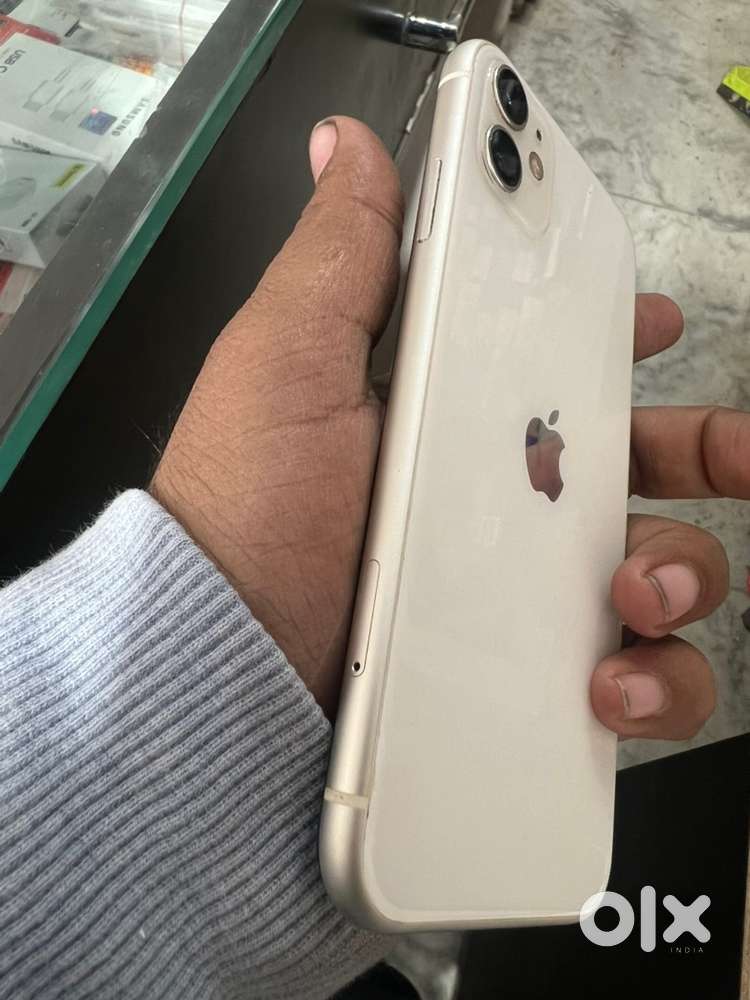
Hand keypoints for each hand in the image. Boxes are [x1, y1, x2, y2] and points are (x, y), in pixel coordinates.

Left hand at [152, 117, 743, 738]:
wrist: (224, 651)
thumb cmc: (252, 500)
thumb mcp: (288, 359)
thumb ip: (339, 257)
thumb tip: (345, 145)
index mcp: (458, 419)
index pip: (561, 367)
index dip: (619, 343)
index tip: (658, 325)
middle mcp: (499, 503)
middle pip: (639, 467)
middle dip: (705, 451)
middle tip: (735, 455)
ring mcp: (520, 593)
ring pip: (661, 572)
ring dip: (686, 574)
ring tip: (637, 593)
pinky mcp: (527, 673)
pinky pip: (635, 679)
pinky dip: (656, 682)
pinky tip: (611, 684)